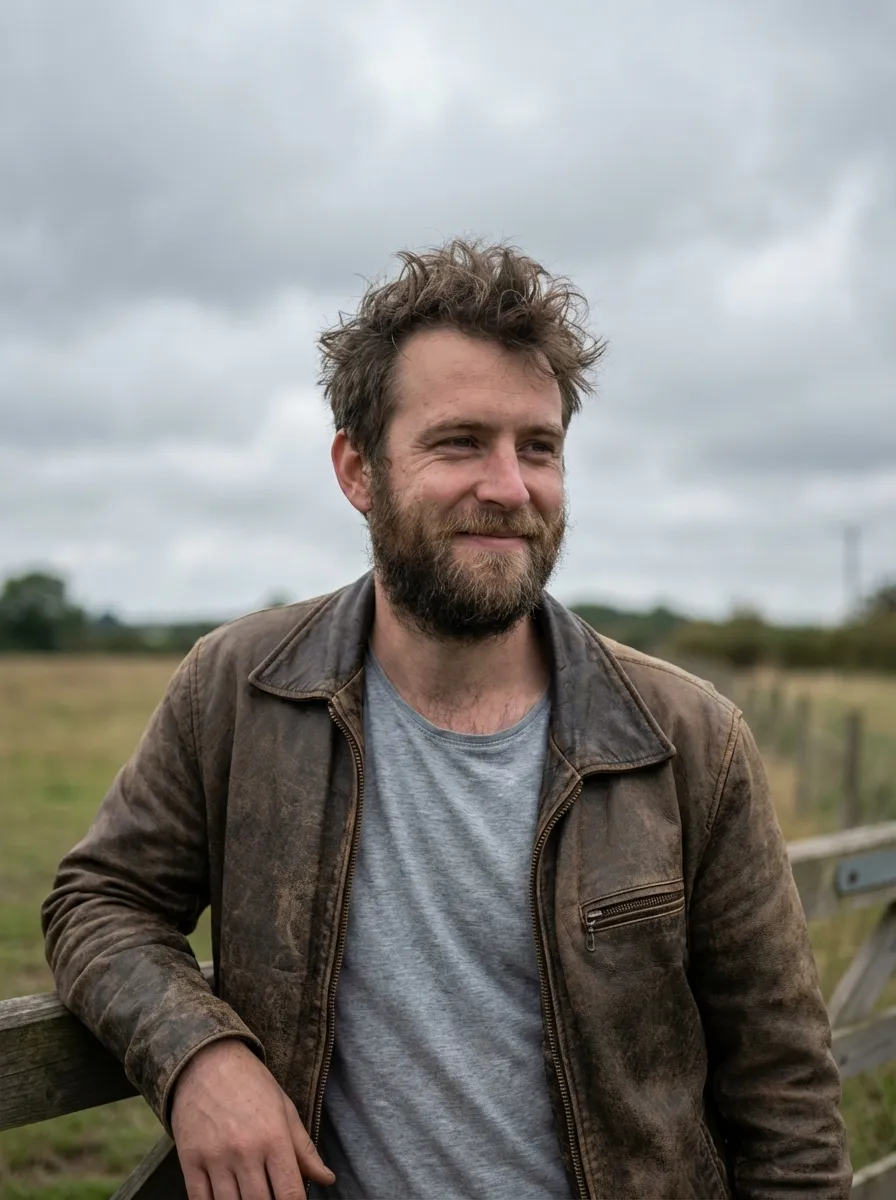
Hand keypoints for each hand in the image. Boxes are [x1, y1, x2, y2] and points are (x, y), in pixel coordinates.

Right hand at [171, 1038, 335, 1199]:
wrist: (206, 1060)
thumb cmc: (251, 1084)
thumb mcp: (284, 1109)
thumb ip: (304, 1148)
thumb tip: (327, 1179)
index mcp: (274, 1137)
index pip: (290, 1194)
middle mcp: (245, 1151)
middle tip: (270, 1196)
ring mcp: (215, 1158)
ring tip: (250, 1196)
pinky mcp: (189, 1161)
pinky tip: (225, 1199)